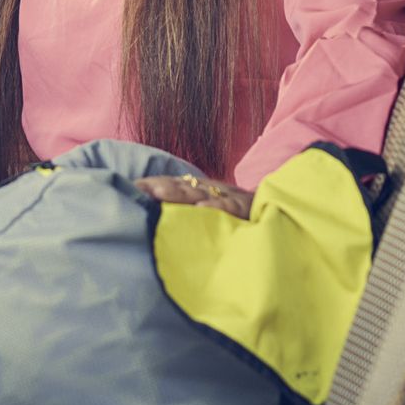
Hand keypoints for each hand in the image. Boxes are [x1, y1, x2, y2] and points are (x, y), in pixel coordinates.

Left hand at [135, 174, 254, 219]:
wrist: (276, 212)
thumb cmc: (235, 217)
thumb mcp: (208, 213)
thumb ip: (184, 214)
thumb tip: (153, 220)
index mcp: (199, 190)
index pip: (170, 185)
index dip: (149, 185)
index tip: (128, 188)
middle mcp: (211, 190)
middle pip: (180, 186)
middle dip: (158, 186)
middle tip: (138, 190)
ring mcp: (228, 196)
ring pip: (201, 193)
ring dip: (179, 194)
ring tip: (159, 195)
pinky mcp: (247, 207)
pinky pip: (231, 207)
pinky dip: (218, 208)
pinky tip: (203, 210)